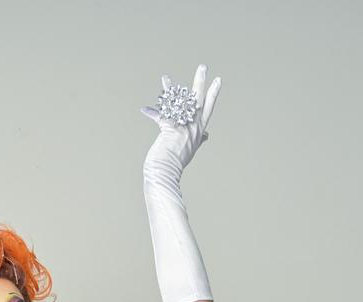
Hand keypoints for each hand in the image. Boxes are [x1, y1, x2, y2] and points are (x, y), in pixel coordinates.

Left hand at [140, 64, 221, 182]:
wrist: (167, 173)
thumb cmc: (176, 163)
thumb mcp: (191, 150)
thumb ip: (199, 140)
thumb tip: (206, 136)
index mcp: (198, 130)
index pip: (208, 108)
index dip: (213, 93)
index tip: (218, 80)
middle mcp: (193, 127)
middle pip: (198, 100)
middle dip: (200, 81)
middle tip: (203, 66)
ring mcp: (183, 128)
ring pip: (176, 104)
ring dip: (169, 90)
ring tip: (165, 77)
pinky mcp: (171, 130)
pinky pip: (160, 118)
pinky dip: (151, 114)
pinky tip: (144, 110)